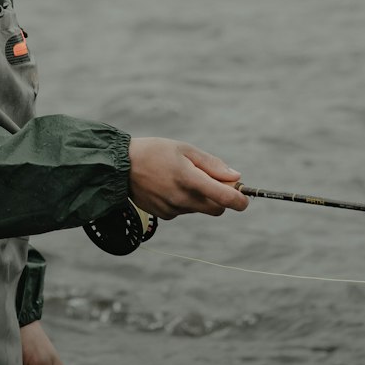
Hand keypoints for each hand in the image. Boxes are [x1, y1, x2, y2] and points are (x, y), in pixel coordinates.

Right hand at [128, 138, 249, 219]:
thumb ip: (212, 164)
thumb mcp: (184, 149)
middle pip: (217, 209)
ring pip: (200, 209)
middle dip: (221, 198)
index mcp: (190, 179)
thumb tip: (235, 177)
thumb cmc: (154, 152)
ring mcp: (173, 209)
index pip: (225, 198)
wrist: (119, 166)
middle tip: (213, 181)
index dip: (241, 200)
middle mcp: (183, 199)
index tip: (244, 197)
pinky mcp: (164, 215)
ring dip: (200, 198)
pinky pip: (184, 211)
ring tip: (181, 178)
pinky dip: (184, 201)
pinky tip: (168, 186)